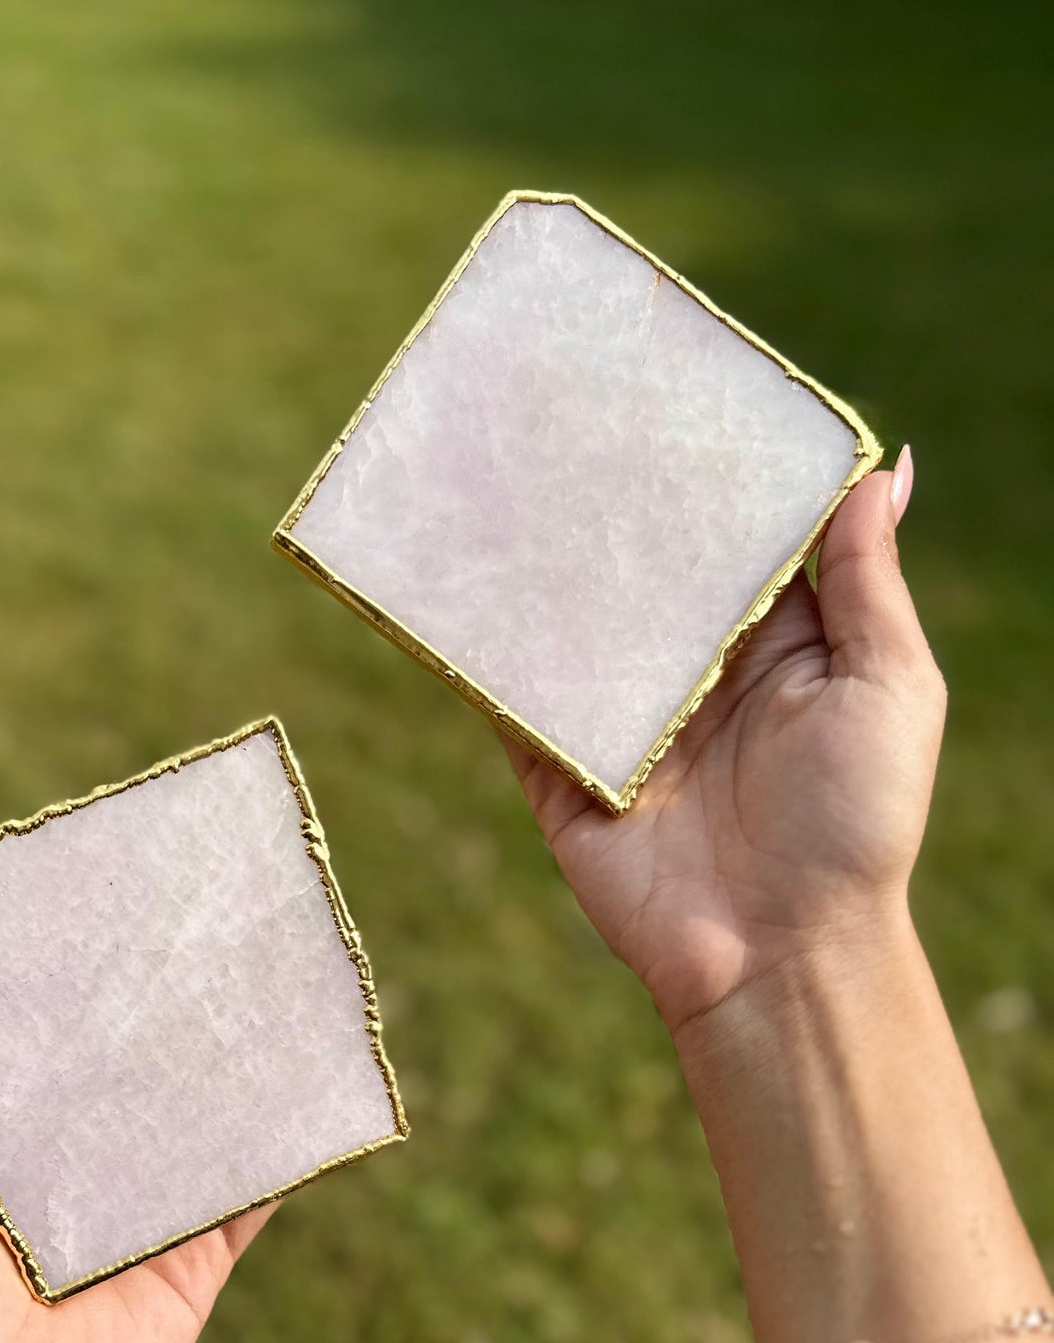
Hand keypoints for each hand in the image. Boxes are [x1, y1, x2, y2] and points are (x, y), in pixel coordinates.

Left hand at [0, 949, 274, 1342]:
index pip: (25, 1038)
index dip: (46, 976)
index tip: (75, 894)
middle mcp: (68, 1166)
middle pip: (119, 1066)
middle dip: (147, 1003)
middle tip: (185, 914)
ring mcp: (138, 1210)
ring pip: (193, 1115)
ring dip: (224, 1055)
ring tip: (262, 968)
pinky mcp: (195, 1255)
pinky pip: (248, 1189)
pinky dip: (284, 1140)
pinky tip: (311, 1068)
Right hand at [507, 453, 942, 1034]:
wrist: (778, 954)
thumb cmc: (856, 823)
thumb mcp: (891, 684)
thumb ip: (870, 581)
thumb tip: (887, 466)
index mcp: (774, 643)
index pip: (733, 538)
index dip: (712, 471)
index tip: (679, 388)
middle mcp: (692, 672)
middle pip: (643, 569)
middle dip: (611, 501)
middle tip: (567, 406)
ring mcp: (620, 718)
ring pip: (570, 621)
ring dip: (539, 560)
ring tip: (499, 472)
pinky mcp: (560, 769)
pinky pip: (513, 699)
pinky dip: (482, 647)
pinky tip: (452, 577)